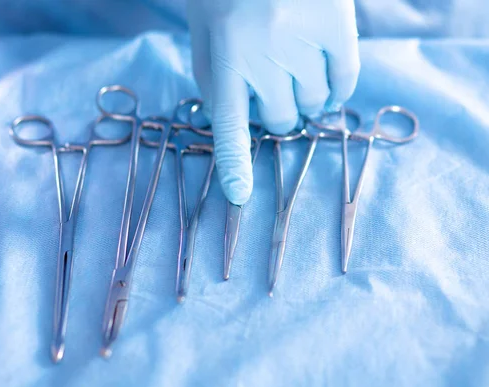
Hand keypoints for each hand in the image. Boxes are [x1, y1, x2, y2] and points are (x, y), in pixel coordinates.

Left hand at [187, 0, 359, 204]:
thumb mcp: (204, 36)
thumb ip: (217, 82)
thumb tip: (241, 127)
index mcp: (223, 59)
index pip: (229, 126)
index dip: (235, 164)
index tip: (239, 196)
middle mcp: (263, 56)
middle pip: (281, 120)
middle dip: (276, 111)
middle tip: (271, 84)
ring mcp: (303, 42)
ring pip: (313, 105)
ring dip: (304, 96)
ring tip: (294, 68)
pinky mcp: (337, 27)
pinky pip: (345, 83)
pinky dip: (335, 89)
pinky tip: (323, 75)